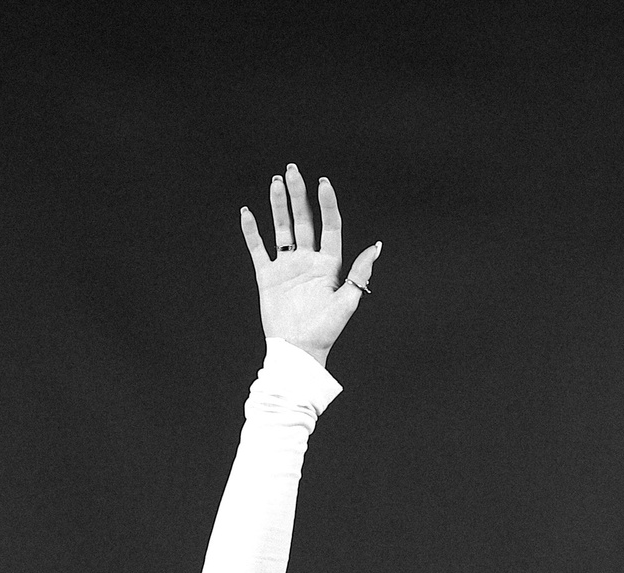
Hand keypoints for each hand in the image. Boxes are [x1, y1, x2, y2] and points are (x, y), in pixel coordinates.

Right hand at [240, 164, 380, 368]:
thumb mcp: (348, 301)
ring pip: (282, 228)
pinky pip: (258, 249)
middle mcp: (307, 261)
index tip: (323, 183)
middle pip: (303, 220)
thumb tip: (377, 246)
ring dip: (278, 205)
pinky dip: (252, 231)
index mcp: (328, 265)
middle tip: (292, 170)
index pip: (329, 226)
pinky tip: (247, 212)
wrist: (298, 351)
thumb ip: (360, 272)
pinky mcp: (267, 277)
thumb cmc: (325, 331)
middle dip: (297, 194)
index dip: (326, 204)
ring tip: (275, 181)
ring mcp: (287, 267)